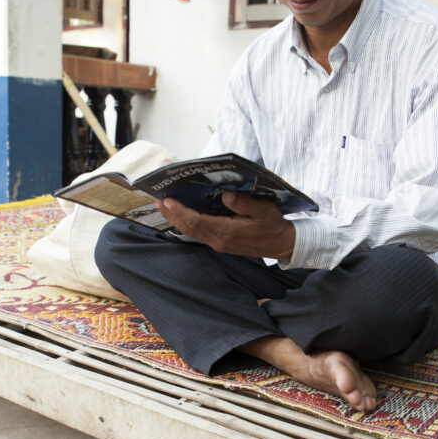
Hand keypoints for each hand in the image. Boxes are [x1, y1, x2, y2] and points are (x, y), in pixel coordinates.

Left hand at [157, 191, 295, 262]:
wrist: (281, 244)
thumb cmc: (273, 225)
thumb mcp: (264, 210)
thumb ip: (244, 203)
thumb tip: (225, 195)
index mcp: (227, 232)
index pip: (197, 222)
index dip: (179, 211)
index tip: (166, 200)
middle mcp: (218, 240)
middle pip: (188, 227)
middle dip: (171, 213)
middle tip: (156, 197)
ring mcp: (218, 243)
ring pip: (190, 231)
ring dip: (176, 217)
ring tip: (163, 203)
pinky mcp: (219, 242)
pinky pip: (197, 232)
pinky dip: (186, 222)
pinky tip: (179, 212)